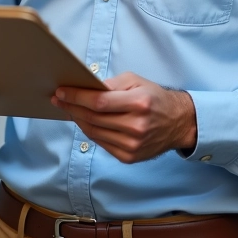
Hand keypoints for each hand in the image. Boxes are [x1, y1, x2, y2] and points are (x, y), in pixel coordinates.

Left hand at [51, 72, 197, 163]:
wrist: (178, 123)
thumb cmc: (155, 98)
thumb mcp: (136, 81)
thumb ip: (111, 84)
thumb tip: (87, 89)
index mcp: (139, 103)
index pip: (98, 102)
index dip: (76, 97)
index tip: (61, 92)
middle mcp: (136, 126)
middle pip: (93, 118)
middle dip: (72, 108)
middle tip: (58, 100)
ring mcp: (132, 144)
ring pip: (94, 132)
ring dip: (78, 120)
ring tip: (69, 109)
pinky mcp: (129, 157)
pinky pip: (101, 143)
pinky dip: (90, 131)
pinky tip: (84, 122)